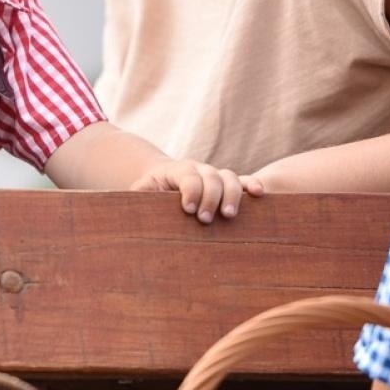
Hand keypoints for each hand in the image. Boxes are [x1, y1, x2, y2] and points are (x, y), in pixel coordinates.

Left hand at [128, 160, 244, 222]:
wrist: (162, 179)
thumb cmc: (149, 192)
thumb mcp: (139, 193)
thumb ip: (137, 199)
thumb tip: (129, 212)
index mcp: (177, 170)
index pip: (188, 176)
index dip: (191, 191)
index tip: (187, 210)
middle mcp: (199, 169)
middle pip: (211, 176)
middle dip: (210, 197)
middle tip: (205, 220)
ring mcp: (214, 175)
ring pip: (229, 177)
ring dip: (232, 195)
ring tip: (229, 216)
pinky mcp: (227, 185)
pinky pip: (243, 181)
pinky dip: (252, 185)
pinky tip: (260, 193)